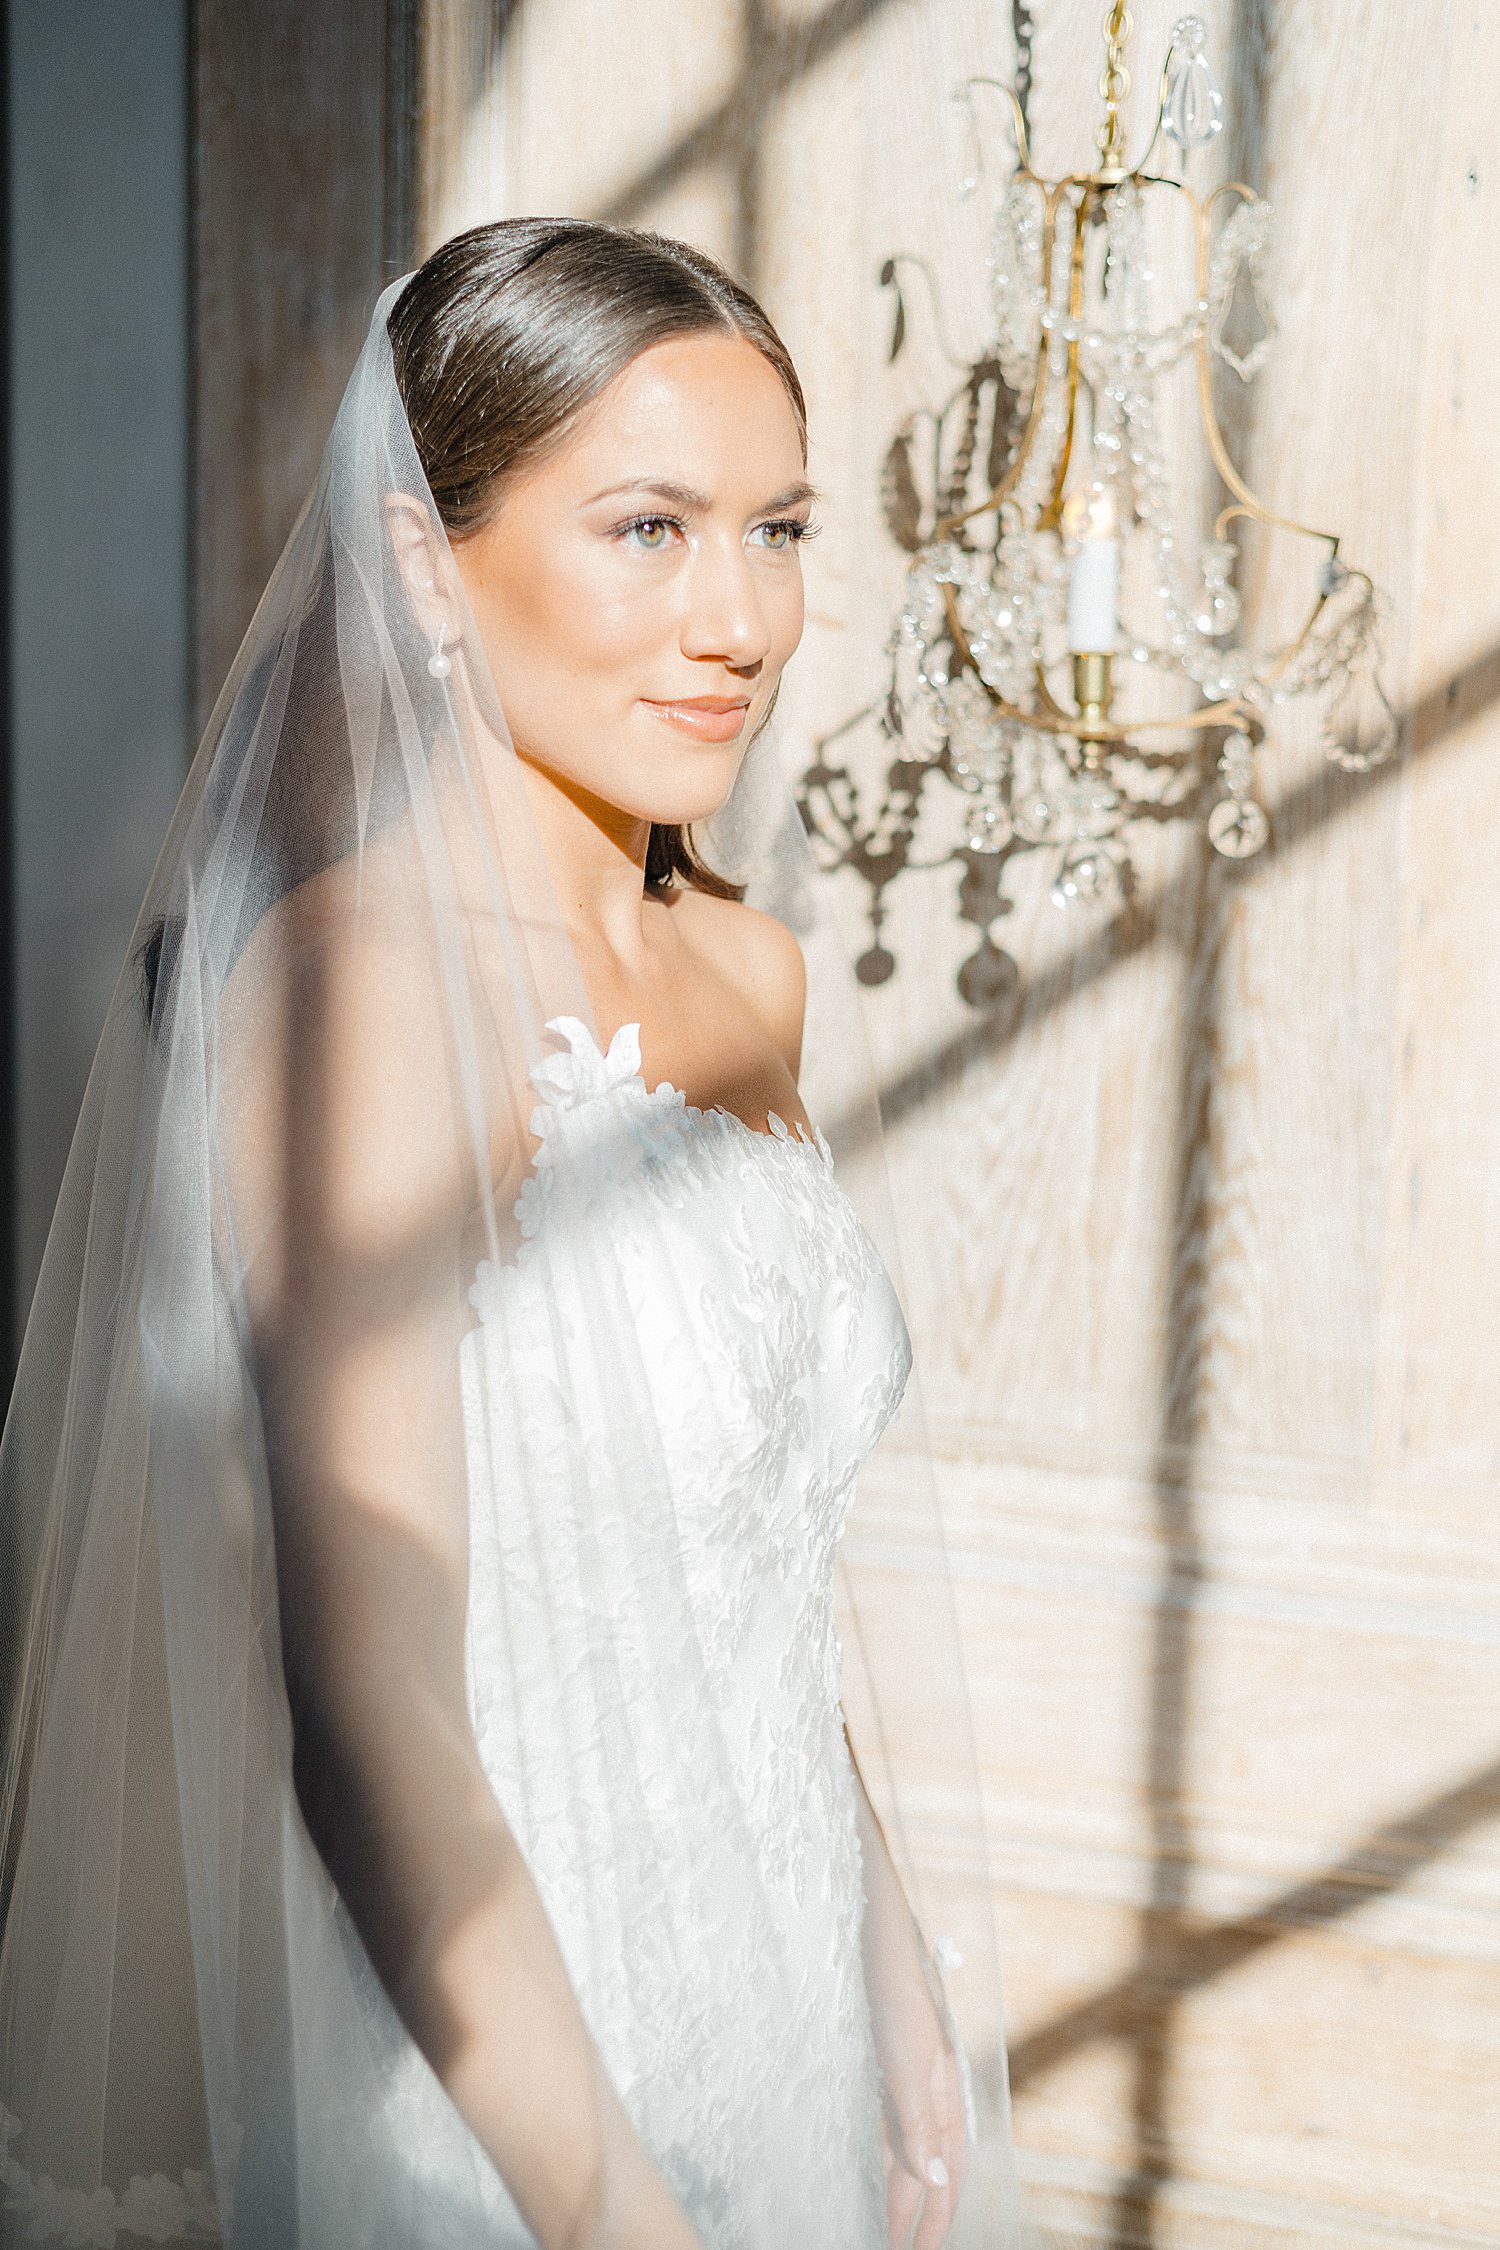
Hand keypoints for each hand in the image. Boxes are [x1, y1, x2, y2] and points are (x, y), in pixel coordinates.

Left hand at [865, 1894, 967, 2249]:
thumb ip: (918, 2120)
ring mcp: (910, 2081)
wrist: (878, 1937)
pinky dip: (891, 2158)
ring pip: (911, 2153)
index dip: (930, 2220)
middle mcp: (931, 2094)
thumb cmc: (895, 1992)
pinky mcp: (888, 2067)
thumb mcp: (909, 2058)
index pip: (942, 2178)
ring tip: (895, 2226)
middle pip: (929, 2172)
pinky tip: (882, 2167)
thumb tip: (932, 2178)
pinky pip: (893, 2127)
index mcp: (943, 2097)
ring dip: (905, 2192)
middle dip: (920, 2217)